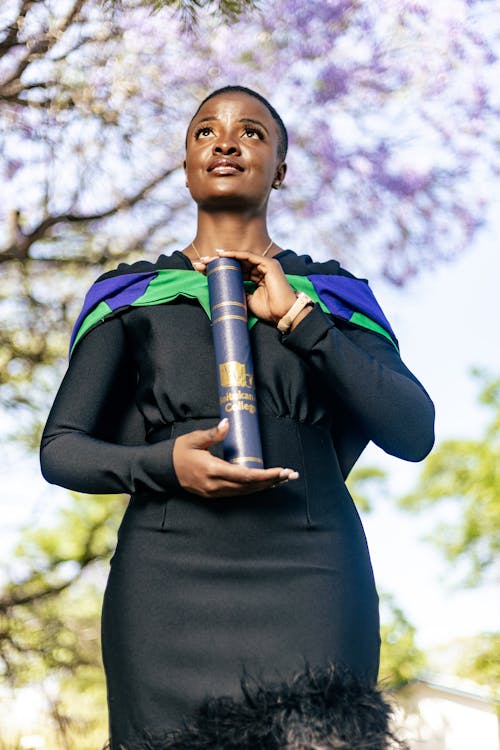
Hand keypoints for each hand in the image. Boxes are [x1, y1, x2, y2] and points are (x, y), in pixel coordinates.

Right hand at [172, 418, 298, 497]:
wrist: (162, 470)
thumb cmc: (179, 452)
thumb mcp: (194, 439)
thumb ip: (213, 433)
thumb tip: (227, 423)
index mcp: (212, 470)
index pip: (245, 476)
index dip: (265, 475)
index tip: (281, 470)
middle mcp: (216, 485)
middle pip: (250, 486)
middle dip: (272, 481)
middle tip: (291, 474)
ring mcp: (215, 492)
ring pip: (246, 492)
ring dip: (266, 486)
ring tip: (283, 479)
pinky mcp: (214, 494)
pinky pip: (238, 493)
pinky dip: (254, 489)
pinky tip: (265, 484)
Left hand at [196, 249, 296, 324]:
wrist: (282, 315)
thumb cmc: (269, 310)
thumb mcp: (248, 300)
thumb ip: (239, 292)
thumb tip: (225, 289)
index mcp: (257, 277)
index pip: (236, 270)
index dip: (220, 270)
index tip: (204, 271)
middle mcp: (261, 269)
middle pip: (236, 262)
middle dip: (218, 262)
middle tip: (201, 263)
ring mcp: (266, 265)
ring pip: (240, 258)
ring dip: (223, 257)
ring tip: (207, 259)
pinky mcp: (269, 264)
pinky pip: (248, 256)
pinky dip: (235, 254)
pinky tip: (222, 255)